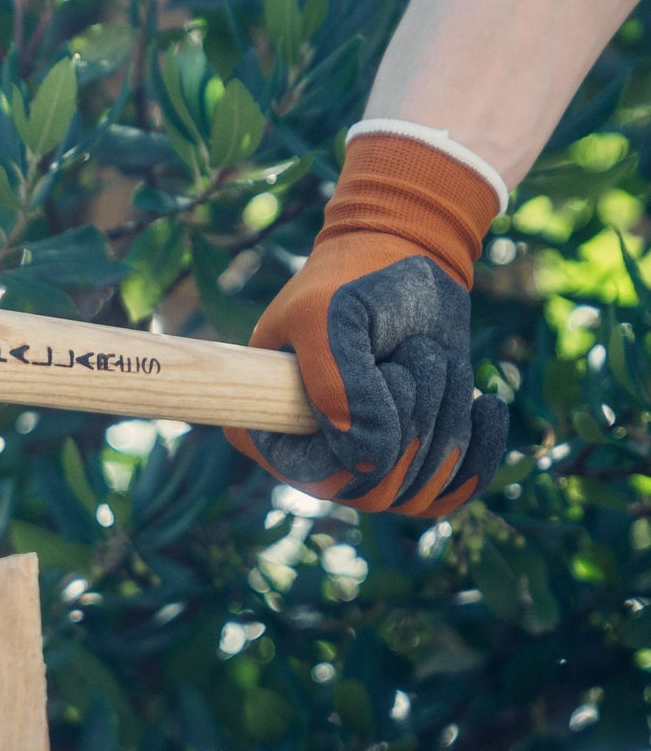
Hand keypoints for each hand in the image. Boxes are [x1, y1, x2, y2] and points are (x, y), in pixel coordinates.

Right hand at [225, 132, 508, 518]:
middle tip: (416, 358)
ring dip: (445, 421)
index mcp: (265, 432)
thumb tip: (367, 463)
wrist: (404, 255)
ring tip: (438, 361)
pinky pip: (449, 495)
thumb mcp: (332, 319)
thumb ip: (338, 388)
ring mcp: (363, 465)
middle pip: (373, 490)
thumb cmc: (352, 281)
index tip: (384, 372)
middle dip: (412, 422)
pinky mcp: (412, 461)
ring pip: (415, 492)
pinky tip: (486, 404)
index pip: (319, 477)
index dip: (363, 442)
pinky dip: (480, 451)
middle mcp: (311, 460)